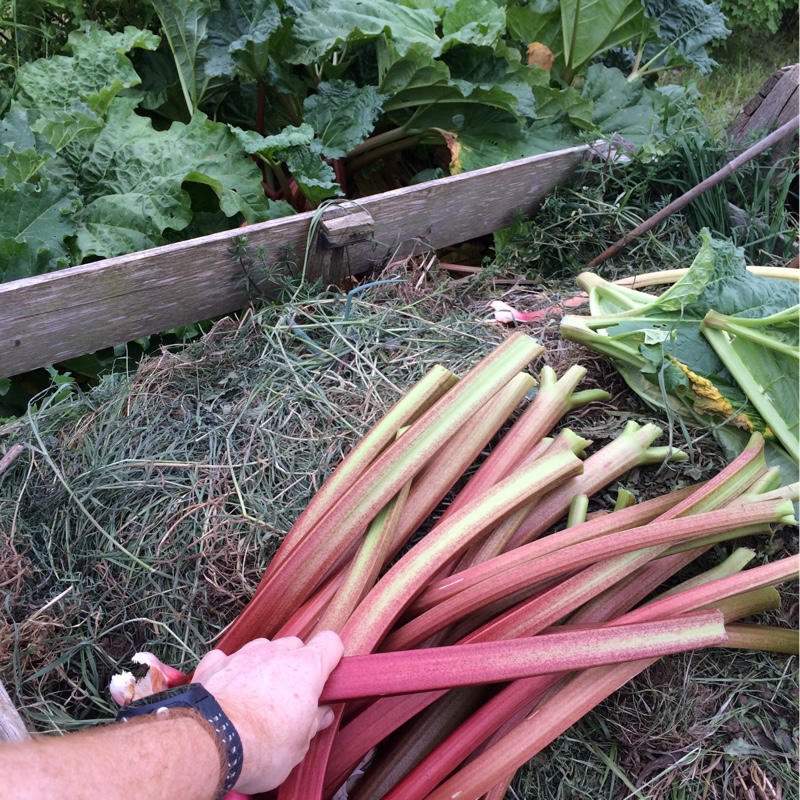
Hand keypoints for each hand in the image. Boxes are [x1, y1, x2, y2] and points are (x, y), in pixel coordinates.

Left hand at [193, 631, 343, 793]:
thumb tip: (321, 714)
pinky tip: (228, 691)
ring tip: (257, 698)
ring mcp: (244, 655)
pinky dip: (230, 670)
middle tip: (291, 698)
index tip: (327, 677)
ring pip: (263, 649)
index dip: (331, 658)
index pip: (330, 643)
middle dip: (296, 666)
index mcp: (306, 668)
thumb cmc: (261, 747)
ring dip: (264, 666)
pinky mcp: (215, 664)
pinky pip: (227, 659)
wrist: (210, 744)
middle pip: (295, 646)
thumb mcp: (299, 746)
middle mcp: (276, 653)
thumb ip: (313, 723)